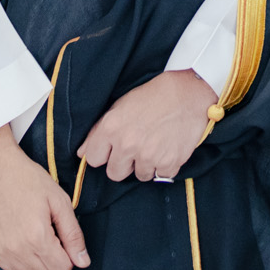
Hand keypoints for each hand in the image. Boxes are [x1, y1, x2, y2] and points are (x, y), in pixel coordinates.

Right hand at [0, 126, 89, 269]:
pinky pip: (12, 269)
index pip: (63, 269)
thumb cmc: (28, 179)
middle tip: (49, 233)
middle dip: (54, 259)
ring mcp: (1, 251)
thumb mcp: (59, 201)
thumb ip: (73, 235)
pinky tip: (20, 237)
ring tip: (34, 233)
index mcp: (37, 237)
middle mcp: (17, 249)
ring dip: (37, 261)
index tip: (62, 236)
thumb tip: (83, 262)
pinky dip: (21, 259)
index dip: (68, 254)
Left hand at [77, 69, 217, 183]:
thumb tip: (82, 153)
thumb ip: (98, 131)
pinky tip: (167, 147)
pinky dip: (164, 165)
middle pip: (114, 174)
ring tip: (154, 144)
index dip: (103, 154)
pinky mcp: (169, 163)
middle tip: (136, 147)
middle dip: (123, 164)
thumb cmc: (152, 96)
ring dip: (145, 165)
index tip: (112, 148)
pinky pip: (161, 175)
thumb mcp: (120, 106)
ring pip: (139, 176)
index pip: (94, 159)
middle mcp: (128, 145)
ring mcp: (149, 156)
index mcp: (111, 128)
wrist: (187, 93)